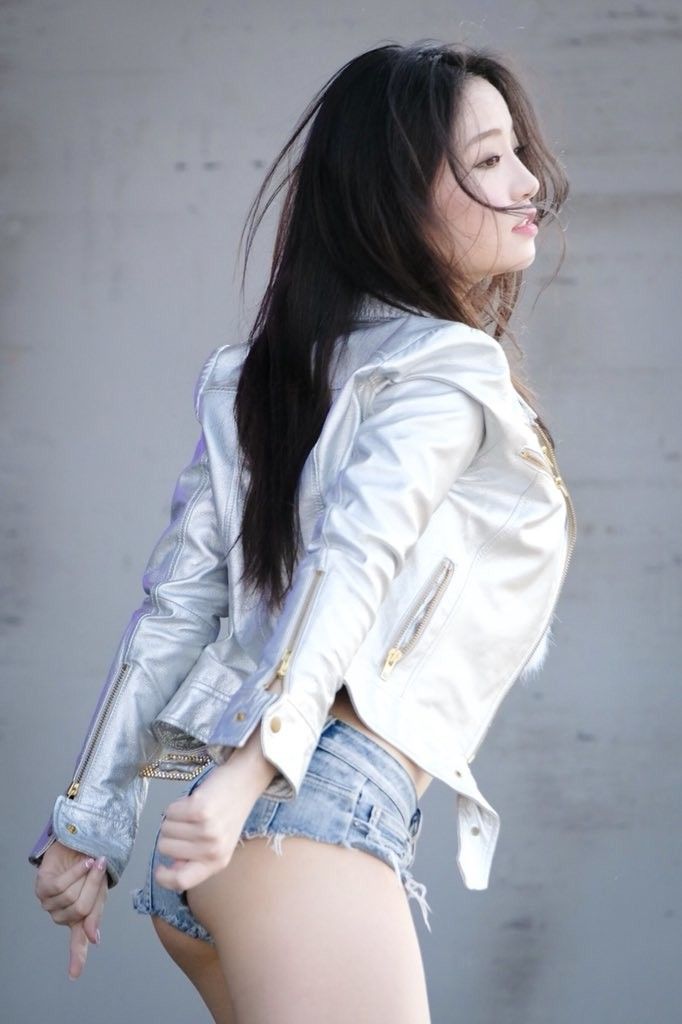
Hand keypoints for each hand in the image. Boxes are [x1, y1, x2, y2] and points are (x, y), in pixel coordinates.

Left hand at [34, 840, 107, 979]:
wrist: (83, 841)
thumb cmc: (92, 867)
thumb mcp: (101, 891)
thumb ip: (95, 913)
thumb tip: (93, 939)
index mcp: (78, 918)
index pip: (77, 943)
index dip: (77, 959)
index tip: (74, 976)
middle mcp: (62, 913)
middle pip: (80, 910)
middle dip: (93, 886)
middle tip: (101, 866)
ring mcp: (50, 902)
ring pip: (70, 898)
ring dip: (84, 876)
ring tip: (90, 861)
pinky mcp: (42, 887)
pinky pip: (60, 886)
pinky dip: (74, 872)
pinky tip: (83, 862)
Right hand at [155, 727, 278, 893]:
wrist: (244, 783)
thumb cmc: (227, 814)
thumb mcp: (218, 844)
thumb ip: (196, 860)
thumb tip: (172, 868)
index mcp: (217, 863)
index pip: (181, 881)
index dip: (164, 878)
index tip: (159, 868)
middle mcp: (212, 850)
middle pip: (165, 849)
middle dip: (170, 835)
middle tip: (188, 824)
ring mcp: (206, 830)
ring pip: (165, 829)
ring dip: (173, 819)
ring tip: (192, 813)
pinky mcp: (199, 809)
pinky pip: (169, 812)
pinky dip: (175, 805)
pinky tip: (191, 802)